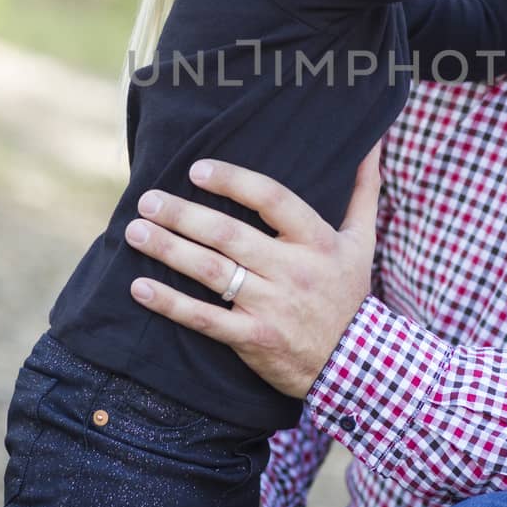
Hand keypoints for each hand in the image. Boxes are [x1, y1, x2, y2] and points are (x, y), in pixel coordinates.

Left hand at [125, 144, 382, 398]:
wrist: (354, 364)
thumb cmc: (349, 293)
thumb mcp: (363, 240)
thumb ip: (363, 189)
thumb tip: (371, 142)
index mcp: (316, 240)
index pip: (272, 199)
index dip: (233, 182)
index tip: (197, 169)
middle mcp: (293, 270)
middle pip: (230, 235)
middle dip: (183, 215)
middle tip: (146, 199)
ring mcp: (271, 306)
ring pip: (213, 272)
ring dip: (169, 250)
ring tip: (135, 231)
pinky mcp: (253, 339)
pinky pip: (205, 319)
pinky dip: (170, 303)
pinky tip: (140, 287)